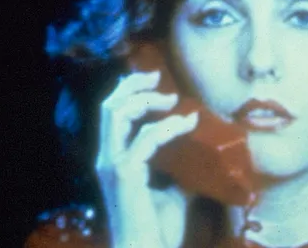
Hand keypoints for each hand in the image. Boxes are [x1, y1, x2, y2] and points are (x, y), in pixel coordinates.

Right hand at [95, 70, 196, 247]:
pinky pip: (146, 138)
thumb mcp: (173, 194)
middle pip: (109, 106)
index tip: (158, 86)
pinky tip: (187, 124)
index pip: (112, 116)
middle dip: (133, 86)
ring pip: (117, 113)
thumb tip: (200, 160)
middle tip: (158, 77)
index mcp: (112, 161)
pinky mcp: (126, 173)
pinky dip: (168, 127)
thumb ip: (178, 174)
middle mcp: (106, 159)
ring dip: (146, 100)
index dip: (131, 94)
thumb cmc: (158, 231)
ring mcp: (113, 165)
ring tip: (172, 99)